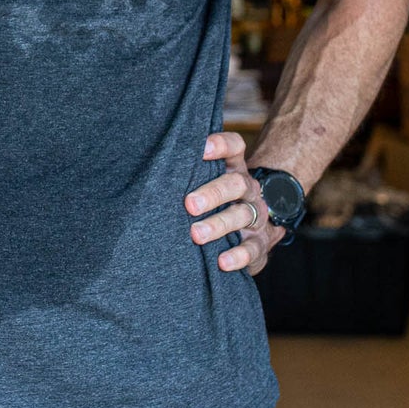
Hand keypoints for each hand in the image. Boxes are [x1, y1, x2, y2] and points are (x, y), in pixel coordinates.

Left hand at [185, 131, 286, 278]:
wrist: (251, 231)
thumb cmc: (214, 203)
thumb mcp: (205, 183)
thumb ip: (186, 174)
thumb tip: (148, 167)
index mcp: (233, 168)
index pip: (235, 147)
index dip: (221, 145)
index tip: (201, 150)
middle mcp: (248, 189)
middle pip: (236, 183)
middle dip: (213, 193)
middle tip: (189, 204)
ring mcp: (256, 216)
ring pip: (242, 215)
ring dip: (218, 224)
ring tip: (196, 234)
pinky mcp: (260, 243)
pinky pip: (253, 249)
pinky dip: (238, 255)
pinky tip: (222, 262)